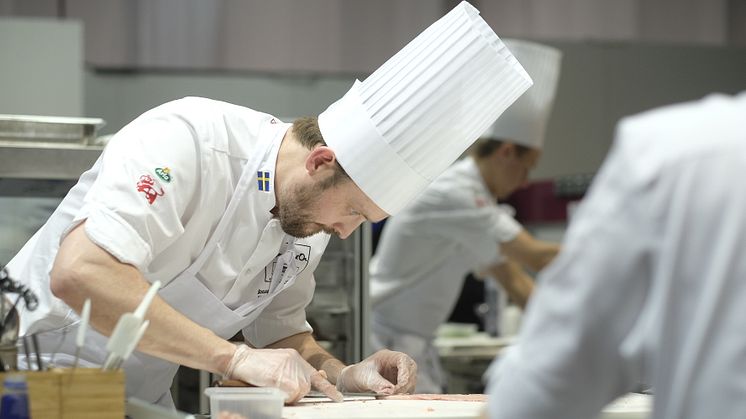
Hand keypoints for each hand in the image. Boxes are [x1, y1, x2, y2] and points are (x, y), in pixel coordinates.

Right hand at [224, 344, 342, 402]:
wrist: (237, 359)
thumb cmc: (253, 365)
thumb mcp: (278, 364)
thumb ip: (293, 372)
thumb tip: (313, 379)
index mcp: (294, 358)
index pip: (316, 375)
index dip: (328, 388)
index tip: (337, 397)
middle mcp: (295, 362)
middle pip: (306, 387)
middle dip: (295, 393)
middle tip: (277, 387)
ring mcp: (289, 368)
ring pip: (298, 392)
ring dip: (288, 395)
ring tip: (272, 385)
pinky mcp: (281, 376)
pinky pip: (289, 393)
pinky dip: (282, 395)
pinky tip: (271, 386)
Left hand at [336, 349, 416, 394]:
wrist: (351, 382)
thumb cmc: (357, 375)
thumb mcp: (366, 378)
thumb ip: (378, 383)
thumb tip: (390, 390)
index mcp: (387, 356)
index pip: (403, 360)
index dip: (405, 372)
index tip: (399, 385)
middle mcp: (395, 363)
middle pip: (410, 369)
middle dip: (406, 382)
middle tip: (397, 392)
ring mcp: (398, 373)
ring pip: (410, 379)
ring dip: (405, 389)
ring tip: (393, 395)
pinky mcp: (398, 383)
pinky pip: (406, 388)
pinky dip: (402, 393)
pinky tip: (394, 396)